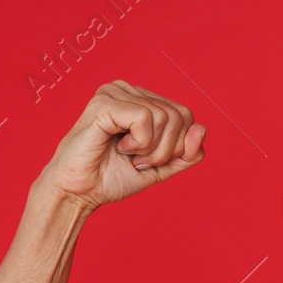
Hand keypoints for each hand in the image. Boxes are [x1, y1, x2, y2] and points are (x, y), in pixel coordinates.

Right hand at [36, 80, 205, 209]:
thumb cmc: (112, 178)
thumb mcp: (161, 168)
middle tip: (138, 160)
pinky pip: (145, 118)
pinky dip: (139, 142)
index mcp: (142, 100)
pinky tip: (119, 147)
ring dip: (151, 149)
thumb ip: (187, 153)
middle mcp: (129, 90)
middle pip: (180, 115)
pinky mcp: (104, 102)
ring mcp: (115, 92)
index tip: (148, 159)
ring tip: (127, 154)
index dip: (178, 146)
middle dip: (165, 150)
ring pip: (165, 117)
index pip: (186, 116)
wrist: (80, 192)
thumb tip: (202, 129)